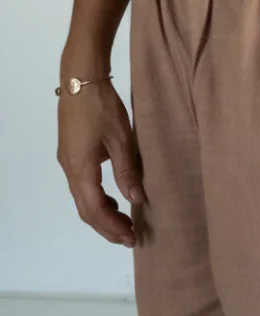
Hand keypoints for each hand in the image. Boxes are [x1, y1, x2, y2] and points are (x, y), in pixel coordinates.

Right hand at [57, 81, 144, 245]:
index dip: (112, 227)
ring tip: (124, 222)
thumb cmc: (102, 106)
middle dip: (106, 226)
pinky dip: (97, 198)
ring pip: (82, 198)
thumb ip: (127, 171)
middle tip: (129, 237)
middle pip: (85, 209)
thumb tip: (136, 200)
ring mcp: (67, 161)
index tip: (131, 237)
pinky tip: (114, 198)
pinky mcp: (70, 153)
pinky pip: (81, 185)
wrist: (81, 78)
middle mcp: (69, 168)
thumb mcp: (121, 139)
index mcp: (81, 168)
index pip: (95, 209)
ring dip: (101, 213)